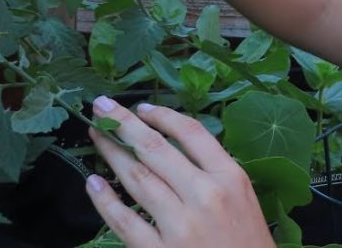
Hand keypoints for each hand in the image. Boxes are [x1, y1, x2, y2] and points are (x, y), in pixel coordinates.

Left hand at [86, 96, 274, 247]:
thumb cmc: (248, 245)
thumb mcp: (245, 200)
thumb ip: (217, 173)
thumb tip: (177, 149)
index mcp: (230, 177)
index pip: (191, 134)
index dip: (162, 117)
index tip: (141, 108)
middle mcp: (204, 194)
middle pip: (155, 149)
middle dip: (124, 124)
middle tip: (103, 107)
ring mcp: (180, 224)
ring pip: (137, 178)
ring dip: (111, 154)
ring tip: (97, 137)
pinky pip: (125, 221)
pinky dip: (106, 200)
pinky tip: (93, 183)